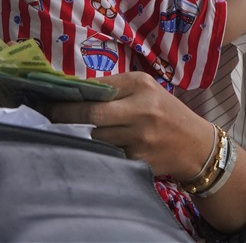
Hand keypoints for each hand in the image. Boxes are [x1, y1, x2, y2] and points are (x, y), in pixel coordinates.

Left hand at [45, 72, 213, 179]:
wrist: (197, 146)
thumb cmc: (166, 113)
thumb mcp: (146, 91)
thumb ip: (116, 89)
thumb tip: (74, 90)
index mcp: (141, 85)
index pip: (97, 87)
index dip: (72, 93)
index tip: (50, 96)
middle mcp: (142, 109)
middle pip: (91, 114)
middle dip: (65, 114)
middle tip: (48, 114)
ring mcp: (141, 137)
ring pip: (97, 137)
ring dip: (92, 135)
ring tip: (101, 132)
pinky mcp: (139, 160)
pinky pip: (110, 154)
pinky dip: (106, 151)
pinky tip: (115, 148)